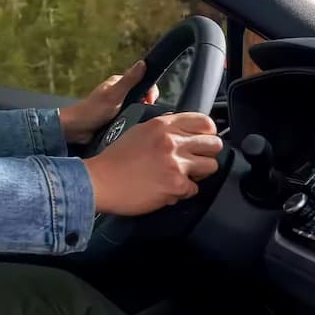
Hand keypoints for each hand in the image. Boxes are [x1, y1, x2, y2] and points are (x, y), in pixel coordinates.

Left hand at [59, 61, 160, 143]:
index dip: (150, 91)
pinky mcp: (116, 118)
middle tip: (144, 114)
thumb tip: (143, 63)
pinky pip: (130, 119)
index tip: (150, 102)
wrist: (76, 130)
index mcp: (118, 83)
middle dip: (146, 105)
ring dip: (140, 115)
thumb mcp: (114, 95)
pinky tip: (133, 128)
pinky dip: (133, 122)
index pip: (143, 81)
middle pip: (141, 96)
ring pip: (137, 108)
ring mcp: (117, 106)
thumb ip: (129, 80)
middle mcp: (119, 92)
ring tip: (138, 122)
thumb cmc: (92, 111)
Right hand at [82, 112, 222, 215]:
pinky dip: (183, 192)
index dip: (207, 133)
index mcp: (163, 125)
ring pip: (210, 166)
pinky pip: (194, 189)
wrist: (99, 181)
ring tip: (181, 175)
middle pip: (214, 144)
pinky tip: (167, 189)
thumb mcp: (139, 131)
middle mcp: (172, 141)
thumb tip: (183, 130)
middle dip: (206, 154)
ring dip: (198, 174)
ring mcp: (176, 164)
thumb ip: (163, 128)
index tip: (202, 141)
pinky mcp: (176, 185)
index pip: (205, 122)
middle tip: (194, 161)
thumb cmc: (115, 159)